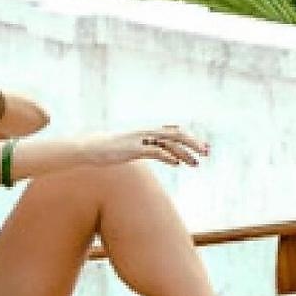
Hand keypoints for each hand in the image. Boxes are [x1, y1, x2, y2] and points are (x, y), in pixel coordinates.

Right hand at [90, 125, 208, 168]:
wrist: (88, 148)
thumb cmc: (108, 149)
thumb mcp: (130, 148)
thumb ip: (146, 148)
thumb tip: (158, 154)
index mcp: (147, 132)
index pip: (174, 131)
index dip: (190, 138)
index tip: (203, 147)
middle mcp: (146, 133)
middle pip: (176, 134)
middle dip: (193, 143)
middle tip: (207, 152)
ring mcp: (139, 140)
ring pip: (168, 142)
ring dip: (184, 152)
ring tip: (196, 163)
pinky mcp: (132, 149)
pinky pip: (154, 151)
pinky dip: (167, 156)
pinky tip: (177, 164)